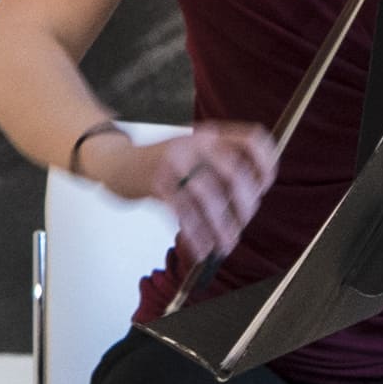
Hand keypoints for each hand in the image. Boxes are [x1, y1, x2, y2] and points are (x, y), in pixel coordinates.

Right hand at [78, 117, 273, 257]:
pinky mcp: (157, 184)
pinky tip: (201, 248)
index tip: (265, 187)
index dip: (267, 163)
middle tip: (242, 224)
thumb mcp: (194, 153)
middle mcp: (195, 144)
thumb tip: (252, 199)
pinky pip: (185, 214)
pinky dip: (197, 235)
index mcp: (210, 135)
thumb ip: (220, 167)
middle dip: (244, 206)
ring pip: (210, 198)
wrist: (115, 163)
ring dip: (222, 227)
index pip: (252, 139)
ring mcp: (175, 163)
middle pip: (234, 173)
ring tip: (226, 244)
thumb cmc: (160, 164)